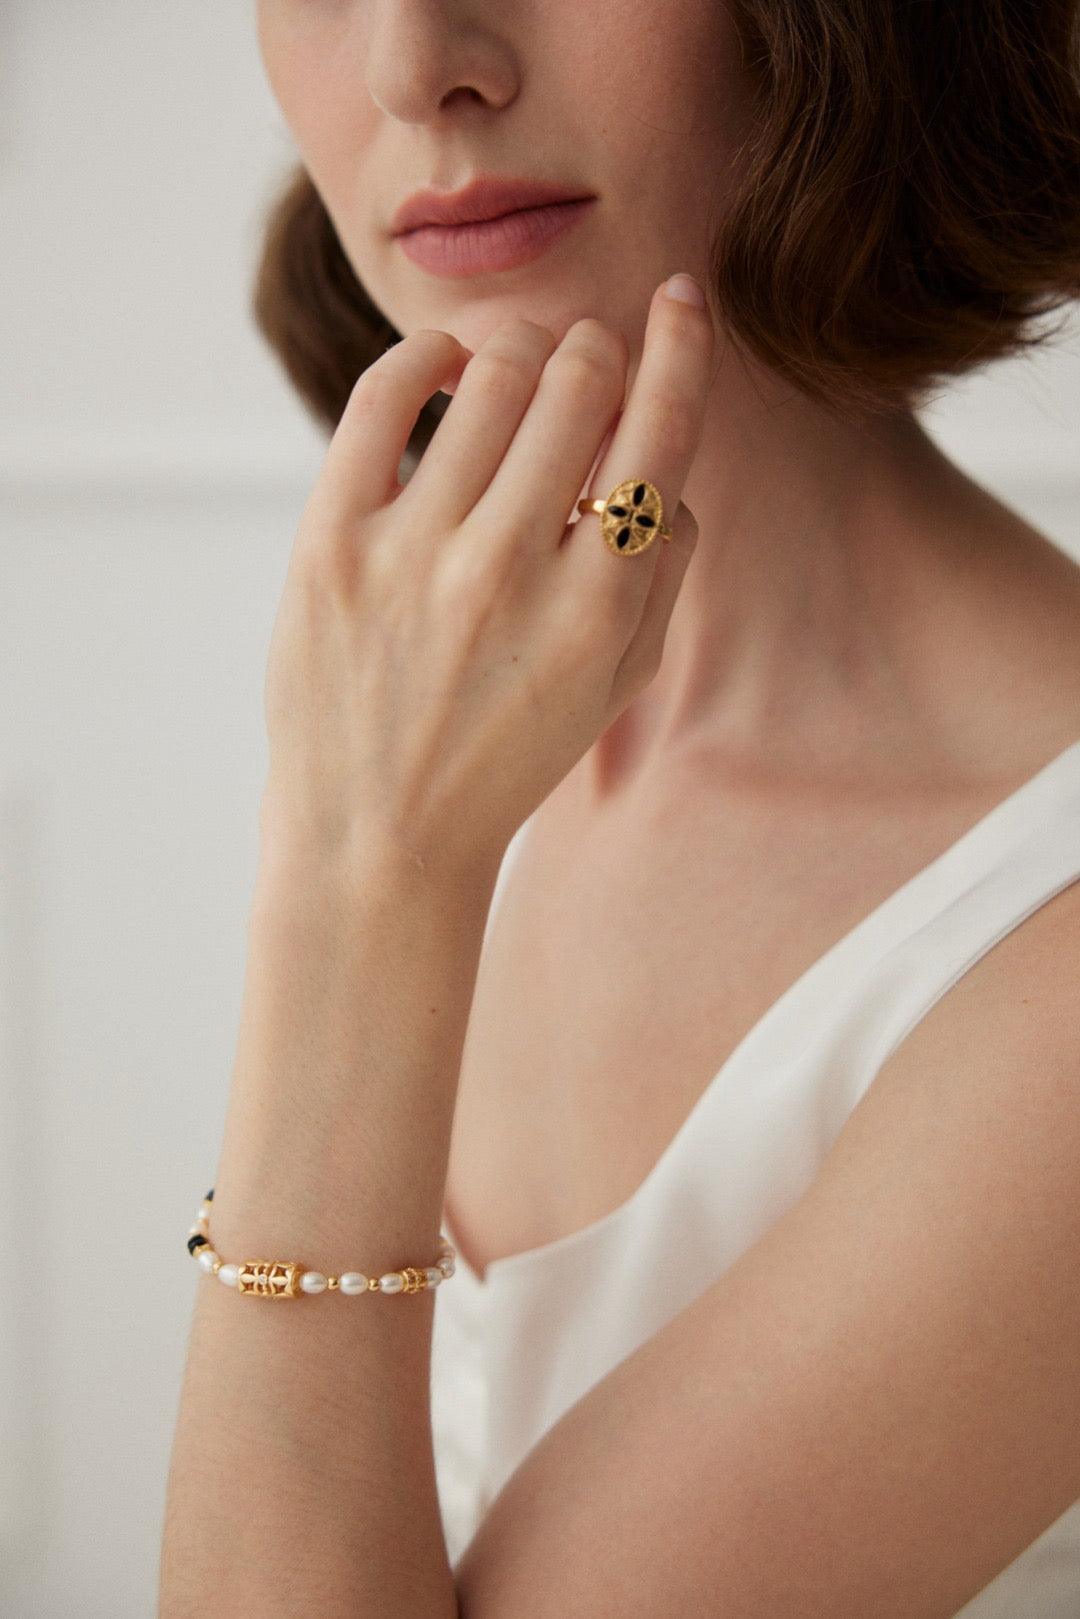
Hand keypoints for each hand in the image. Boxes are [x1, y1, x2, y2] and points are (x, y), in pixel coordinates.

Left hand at [259, 276, 714, 881]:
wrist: (379, 837)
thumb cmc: (505, 758)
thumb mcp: (614, 688)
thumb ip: (662, 576)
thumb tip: (669, 467)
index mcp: (597, 610)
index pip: (659, 435)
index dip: (680, 347)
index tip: (680, 299)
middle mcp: (511, 571)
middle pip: (578, 383)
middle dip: (595, 347)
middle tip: (584, 355)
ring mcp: (414, 554)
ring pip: (490, 376)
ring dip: (518, 346)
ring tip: (515, 362)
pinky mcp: (330, 545)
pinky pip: (384, 398)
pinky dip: (425, 357)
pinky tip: (443, 366)